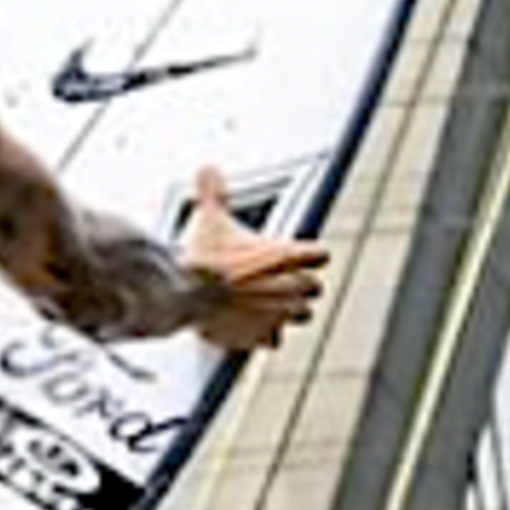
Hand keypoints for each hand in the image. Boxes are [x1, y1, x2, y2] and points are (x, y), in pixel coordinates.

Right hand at [179, 168, 326, 352]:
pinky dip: (266, 334)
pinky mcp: (261, 336)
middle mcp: (291, 287)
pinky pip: (275, 339)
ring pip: (302, 315)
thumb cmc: (206, 259)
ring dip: (291, 310)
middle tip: (282, 280)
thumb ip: (214, 194)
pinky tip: (253, 328)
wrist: (189, 295)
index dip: (309, 254)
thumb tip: (209, 170)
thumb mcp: (211, 219)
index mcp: (287, 257)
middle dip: (302, 284)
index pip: (320, 254)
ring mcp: (279, 314)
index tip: (298, 255)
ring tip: (271, 305)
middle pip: (315, 287)